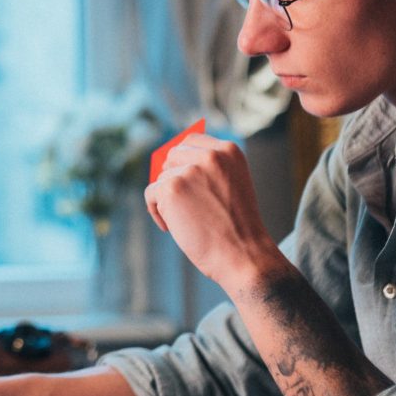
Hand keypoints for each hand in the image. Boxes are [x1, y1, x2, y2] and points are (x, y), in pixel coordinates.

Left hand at [144, 133, 281, 287]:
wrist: (244, 255)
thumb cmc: (237, 227)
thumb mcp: (232, 185)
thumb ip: (208, 169)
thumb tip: (168, 165)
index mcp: (229, 151)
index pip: (191, 140)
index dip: (181, 159)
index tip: (181, 176)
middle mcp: (210, 155)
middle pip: (172, 156)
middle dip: (172, 178)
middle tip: (181, 204)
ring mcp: (190, 170)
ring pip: (162, 177)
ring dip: (166, 199)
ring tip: (184, 220)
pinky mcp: (172, 188)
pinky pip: (151, 194)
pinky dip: (156, 212)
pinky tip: (171, 227)